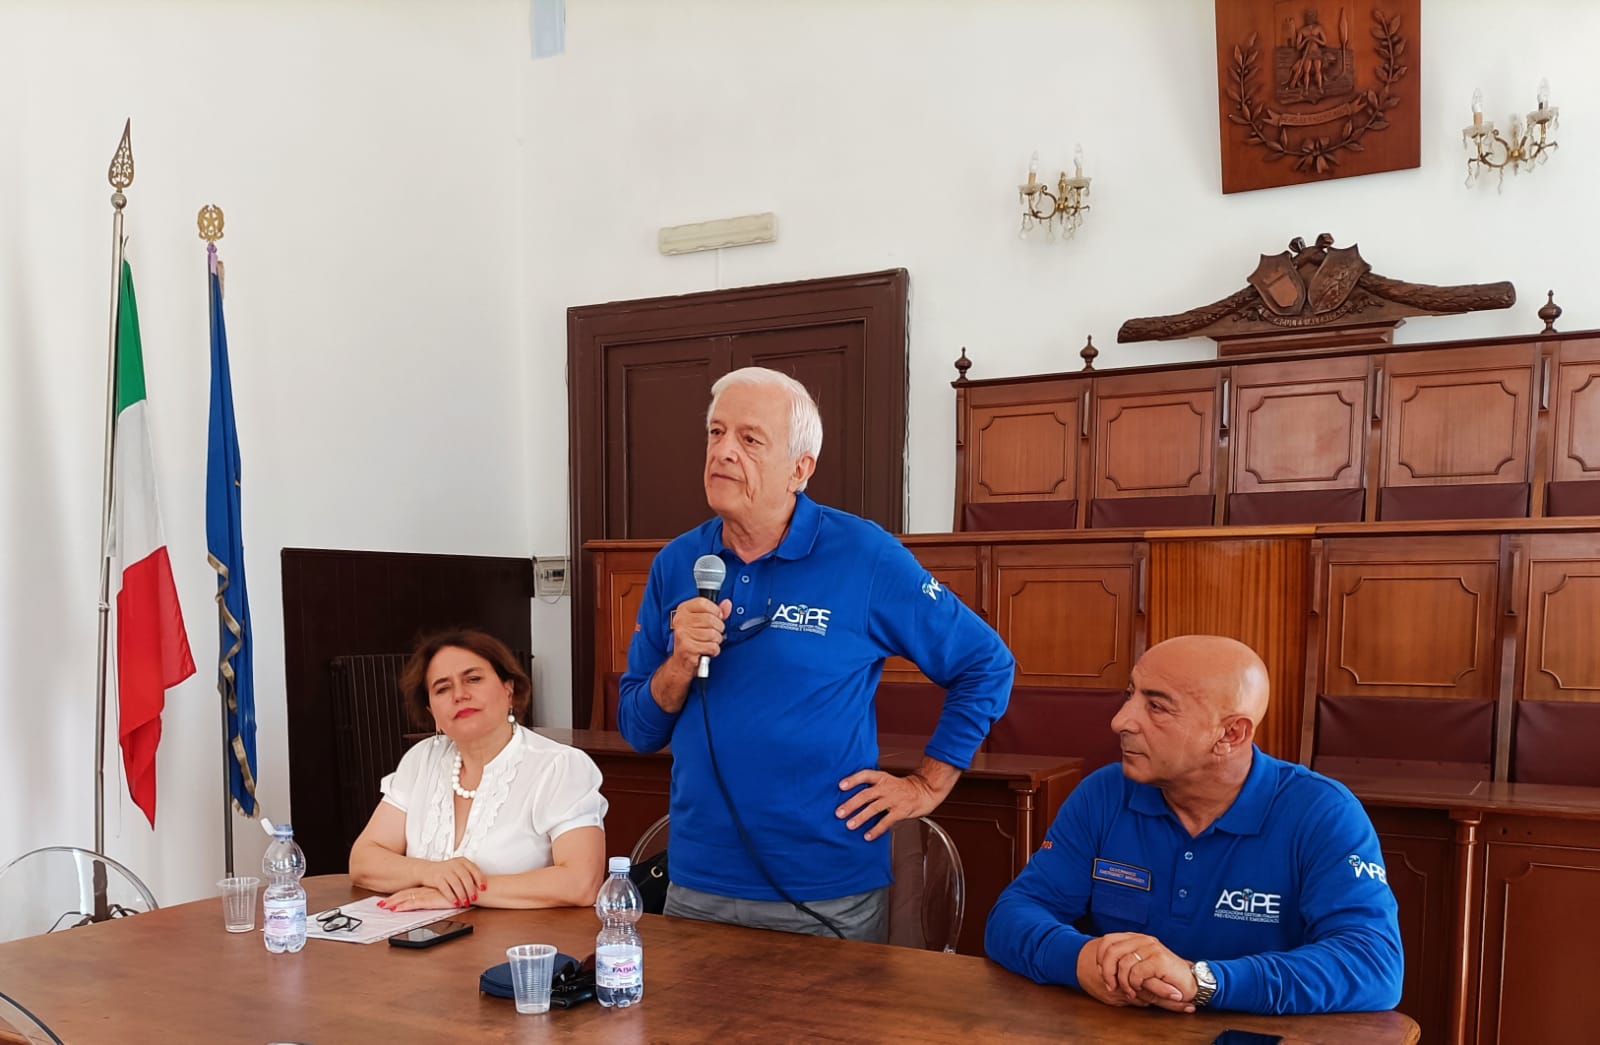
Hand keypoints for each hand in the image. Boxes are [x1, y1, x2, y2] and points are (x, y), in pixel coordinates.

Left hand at [378, 886, 461, 912]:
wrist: (477, 891)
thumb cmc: (468, 892)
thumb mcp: (454, 895)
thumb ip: (445, 897)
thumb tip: (441, 901)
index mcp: (432, 888)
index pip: (412, 891)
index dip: (400, 895)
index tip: (390, 899)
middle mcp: (429, 890)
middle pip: (406, 893)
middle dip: (393, 899)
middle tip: (380, 903)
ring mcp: (430, 894)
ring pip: (407, 898)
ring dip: (394, 903)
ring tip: (383, 907)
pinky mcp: (432, 899)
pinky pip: (414, 903)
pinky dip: (404, 906)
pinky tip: (396, 909)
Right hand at [411, 856, 485, 906]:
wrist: (427, 870)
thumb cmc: (447, 871)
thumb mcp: (459, 867)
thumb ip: (469, 873)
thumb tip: (483, 884)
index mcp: (462, 861)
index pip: (474, 869)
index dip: (480, 879)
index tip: (484, 888)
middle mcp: (454, 864)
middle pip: (465, 877)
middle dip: (471, 889)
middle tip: (474, 898)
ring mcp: (445, 871)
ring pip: (456, 883)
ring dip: (462, 895)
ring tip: (465, 903)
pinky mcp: (437, 878)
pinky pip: (446, 888)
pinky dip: (451, 897)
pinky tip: (455, 903)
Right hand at [669, 596, 730, 672]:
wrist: (681, 661)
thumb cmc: (693, 640)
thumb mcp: (704, 622)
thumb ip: (716, 612)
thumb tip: (727, 604)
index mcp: (683, 610)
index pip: (703, 603)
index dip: (715, 610)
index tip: (717, 617)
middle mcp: (680, 620)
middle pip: (710, 619)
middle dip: (718, 628)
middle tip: (714, 633)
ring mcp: (683, 634)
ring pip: (713, 634)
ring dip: (716, 641)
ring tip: (709, 642)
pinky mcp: (687, 647)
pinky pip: (711, 646)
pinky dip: (714, 650)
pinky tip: (707, 650)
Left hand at [836, 759, 956, 841]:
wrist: (925, 790)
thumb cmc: (903, 788)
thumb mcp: (887, 781)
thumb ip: (872, 787)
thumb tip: (850, 797)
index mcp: (882, 778)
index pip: (865, 775)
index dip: (852, 779)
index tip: (840, 786)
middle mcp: (887, 787)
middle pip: (866, 794)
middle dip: (851, 804)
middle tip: (839, 812)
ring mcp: (894, 799)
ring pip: (874, 808)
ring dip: (860, 817)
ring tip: (850, 825)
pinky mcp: (901, 811)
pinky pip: (886, 821)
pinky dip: (876, 829)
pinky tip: (868, 836)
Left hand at [1091, 932, 1193, 1012]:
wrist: (1188, 982)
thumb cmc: (1162, 976)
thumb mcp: (1139, 967)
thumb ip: (1122, 962)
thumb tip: (1099, 967)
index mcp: (1136, 938)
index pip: (1107, 941)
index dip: (1100, 957)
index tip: (1101, 973)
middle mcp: (1142, 939)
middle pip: (1111, 951)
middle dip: (1107, 972)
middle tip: (1111, 986)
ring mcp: (1151, 948)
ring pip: (1123, 964)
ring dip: (1123, 982)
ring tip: (1129, 992)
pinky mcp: (1159, 959)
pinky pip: (1136, 972)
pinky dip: (1134, 984)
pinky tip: (1138, 989)